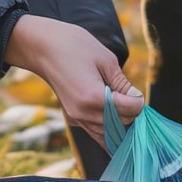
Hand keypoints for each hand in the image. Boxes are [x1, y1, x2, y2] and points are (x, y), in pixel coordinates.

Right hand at [3, 15, 143, 146]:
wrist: (43, 47)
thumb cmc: (74, 46)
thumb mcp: (105, 59)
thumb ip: (122, 83)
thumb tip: (136, 99)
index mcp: (93, 97)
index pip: (129, 110)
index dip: (138, 101)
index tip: (136, 91)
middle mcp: (84, 113)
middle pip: (121, 124)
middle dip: (131, 112)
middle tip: (131, 96)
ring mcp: (76, 118)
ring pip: (108, 135)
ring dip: (120, 123)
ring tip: (124, 107)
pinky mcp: (72, 117)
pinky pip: (95, 132)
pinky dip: (107, 129)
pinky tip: (113, 118)